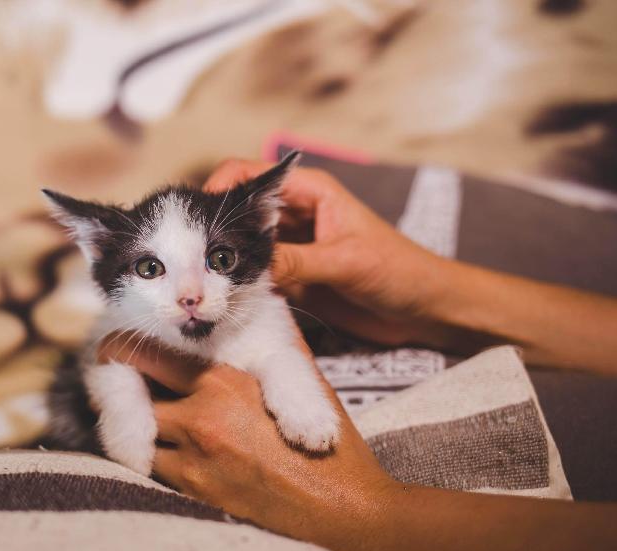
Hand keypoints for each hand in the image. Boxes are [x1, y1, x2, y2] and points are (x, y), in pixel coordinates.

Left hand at [97, 332, 396, 550]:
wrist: (341, 507)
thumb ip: (271, 340)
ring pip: (135, 436)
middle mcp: (198, 418)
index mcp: (222, 382)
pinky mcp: (195, 494)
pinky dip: (152, 456)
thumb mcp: (298, 379)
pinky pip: (152, 469)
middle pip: (130, 397)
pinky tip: (168, 450)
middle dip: (123, 389)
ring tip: (144, 417)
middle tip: (122, 383)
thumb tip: (264, 301)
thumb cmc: (326, 443)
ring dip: (137, 425)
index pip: (146, 357)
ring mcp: (192, 461)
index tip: (117, 350)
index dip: (123, 351)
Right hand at [205, 159, 455, 347]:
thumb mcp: (347, 261)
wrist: (424, 308)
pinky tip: (225, 295)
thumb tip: (244, 265)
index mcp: (310, 191)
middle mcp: (294, 215)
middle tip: (192, 255)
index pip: (250, 175)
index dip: (219, 190)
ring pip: (243, 246)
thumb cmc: (399, 270)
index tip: (198, 221)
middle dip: (216, 229)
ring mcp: (291, 247)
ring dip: (226, 260)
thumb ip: (297, 261)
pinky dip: (241, 284)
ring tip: (202, 278)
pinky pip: (256, 276)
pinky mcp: (293, 277)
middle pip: (240, 211)